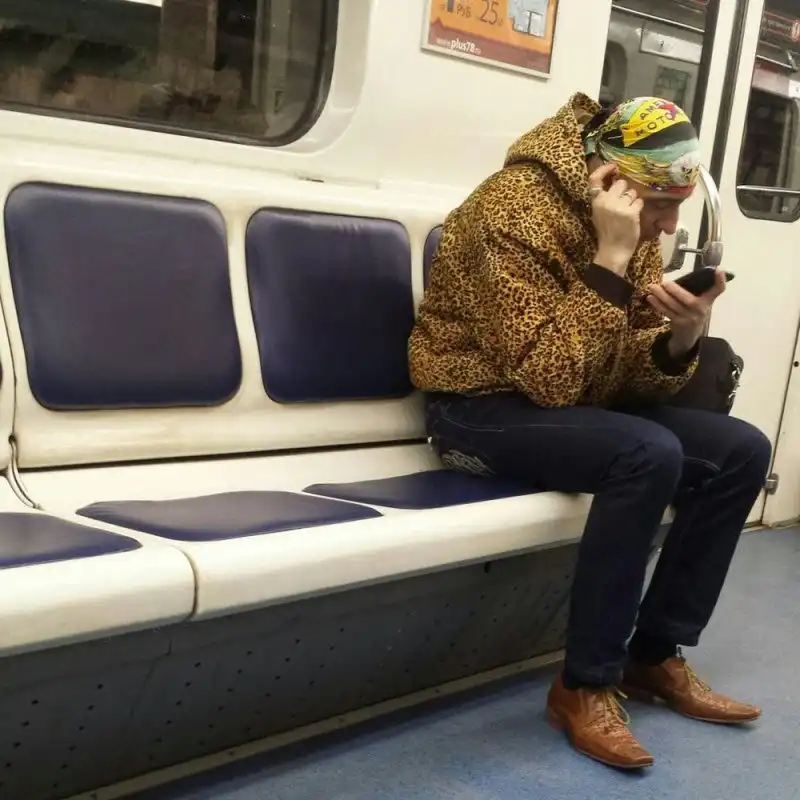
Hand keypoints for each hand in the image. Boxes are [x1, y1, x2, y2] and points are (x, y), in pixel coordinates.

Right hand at [588, 162, 643, 276]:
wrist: (612, 250)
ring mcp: (618, 206)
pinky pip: (639, 202)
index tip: (613, 167)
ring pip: (632, 192)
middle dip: (624, 191)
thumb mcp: (599, 213)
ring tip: (627, 212)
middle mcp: (606, 201)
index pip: (594, 179)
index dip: (604, 169)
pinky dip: (638, 208)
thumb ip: (604, 198)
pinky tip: (633, 217)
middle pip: (620, 183)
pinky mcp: (630, 212)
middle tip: (623, 203)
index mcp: (596, 201)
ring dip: (632, 200)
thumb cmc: (607, 232)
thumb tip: (615, 181)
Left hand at [646, 269, 726, 355]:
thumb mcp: (700, 302)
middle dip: (675, 290)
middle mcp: (701, 310)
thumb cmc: (693, 313)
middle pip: (689, 299)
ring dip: (662, 296)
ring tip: (652, 287)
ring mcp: (690, 319)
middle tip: (664, 282)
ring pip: (675, 306)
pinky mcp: (679, 324)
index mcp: (708, 301)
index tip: (718, 270)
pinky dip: (658, 305)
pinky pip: (667, 312)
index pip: (718, 290)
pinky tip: (651, 298)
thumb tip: (680, 275)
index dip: (720, 281)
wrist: (688, 336)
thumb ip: (696, 290)